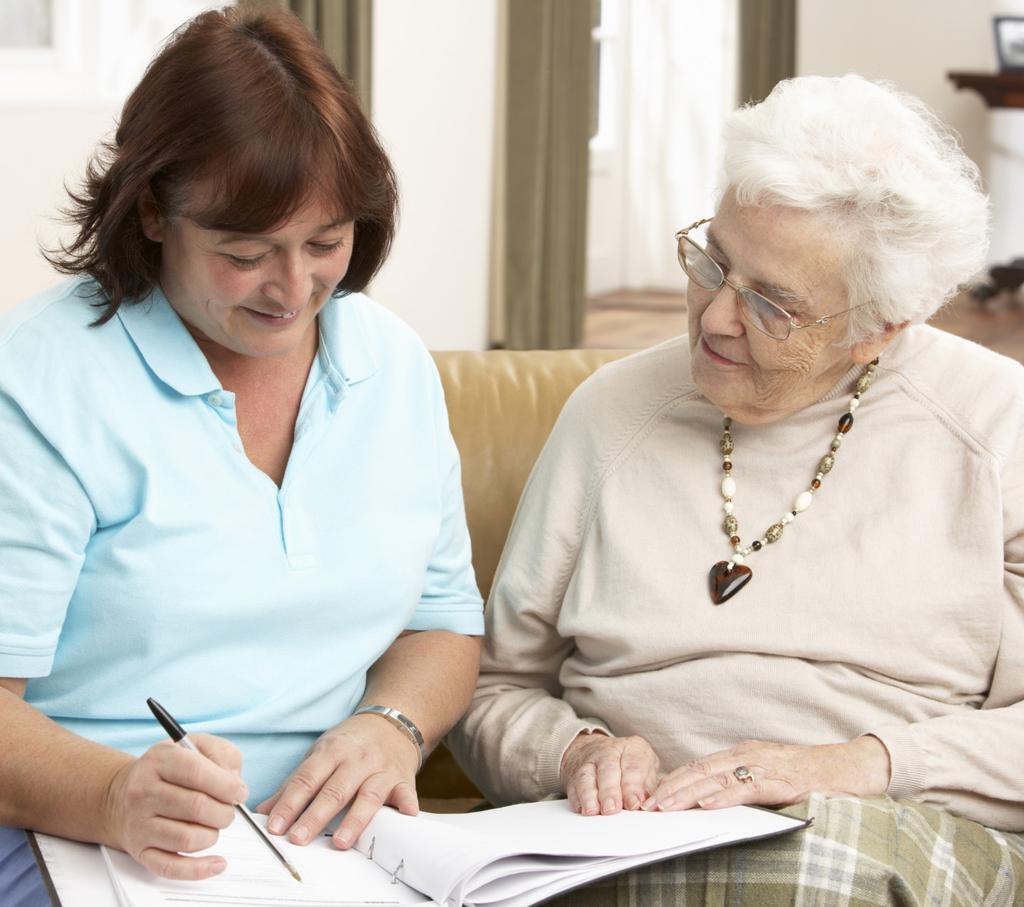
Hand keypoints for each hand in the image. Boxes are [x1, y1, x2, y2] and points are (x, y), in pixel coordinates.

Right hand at [105, 733, 245, 879]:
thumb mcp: (195, 744)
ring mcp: (139, 824)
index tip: (239, 792)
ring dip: (213, 835)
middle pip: (196, 807)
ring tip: (214, 825)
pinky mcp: (140, 850)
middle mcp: (144, 791)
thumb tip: (235, 783)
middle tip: (228, 810)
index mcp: (160, 760)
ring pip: (187, 838)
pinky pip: (171, 867)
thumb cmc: (167, 769)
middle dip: (224, 811)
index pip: (197, 773)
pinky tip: (216, 862)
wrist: (120, 794)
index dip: (227, 785)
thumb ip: (221, 754)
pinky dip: (198, 869)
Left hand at [255, 713, 418, 849]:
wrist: (390, 723)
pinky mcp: (403, 778)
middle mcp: (357, 759)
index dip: (289, 803)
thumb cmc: (349, 745)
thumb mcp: (319, 755)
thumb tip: (263, 813)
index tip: (275, 828)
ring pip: (368, 794)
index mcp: (331, 751)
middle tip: (297, 839)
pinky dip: (407, 805)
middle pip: (334, 789)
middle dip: (314, 816)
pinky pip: (406, 792)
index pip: (306, 779)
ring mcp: (381, 769)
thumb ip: (294, 784)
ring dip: (354, 819)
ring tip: (340, 842)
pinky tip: (405, 817)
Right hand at [559, 732, 659, 814]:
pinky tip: (582, 809)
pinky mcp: (575, 774)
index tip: (634, 805)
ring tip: (593, 811)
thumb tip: (650, 804)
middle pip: (608, 770)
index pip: (634, 766)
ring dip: (590, 795)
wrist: (596, 750)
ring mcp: (589, 761)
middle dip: (610, 791)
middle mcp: (609, 751)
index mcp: (633, 747)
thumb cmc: (628, 765)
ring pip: (587, 776)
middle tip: (612, 809)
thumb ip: (649, 785)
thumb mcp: (647, 768)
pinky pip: (573, 786)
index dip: (633, 787)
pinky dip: (577, 799)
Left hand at [644, 736, 891, 811]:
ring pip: (718, 777)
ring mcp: (767, 766)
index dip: (672, 781)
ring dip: (688, 793)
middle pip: (700, 770)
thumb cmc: (812, 774)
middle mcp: (750, 755)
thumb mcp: (771, 776)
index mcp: (744, 753)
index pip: (698, 766)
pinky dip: (725, 795)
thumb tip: (712, 801)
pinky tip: (707, 804)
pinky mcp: (785, 781)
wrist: (854, 765)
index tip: (650, 796)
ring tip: (665, 806)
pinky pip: (749, 788)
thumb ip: (744, 783)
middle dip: (670, 788)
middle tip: (646, 805)